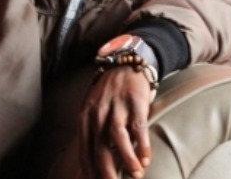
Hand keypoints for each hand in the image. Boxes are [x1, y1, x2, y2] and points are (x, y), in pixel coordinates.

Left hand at [79, 35, 153, 178]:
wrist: (125, 64)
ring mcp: (116, 107)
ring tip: (134, 175)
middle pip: (98, 146)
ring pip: (116, 137)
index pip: (85, 149)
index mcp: (85, 117)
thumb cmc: (108, 93)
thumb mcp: (93, 111)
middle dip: (104, 170)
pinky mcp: (135, 102)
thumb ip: (91, 134)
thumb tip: (89, 162)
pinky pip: (138, 126)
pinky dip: (141, 144)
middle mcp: (98, 113)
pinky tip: (145, 158)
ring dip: (126, 158)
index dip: (88, 169)